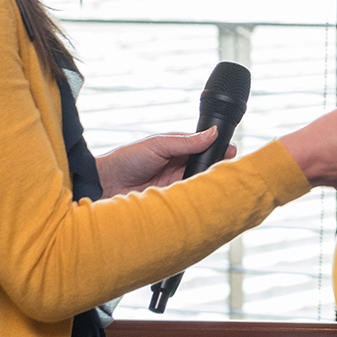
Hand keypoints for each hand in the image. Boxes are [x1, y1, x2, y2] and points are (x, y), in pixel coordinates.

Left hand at [96, 127, 236, 197]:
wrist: (104, 185)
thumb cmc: (126, 160)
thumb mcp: (158, 145)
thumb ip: (186, 142)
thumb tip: (212, 133)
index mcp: (177, 150)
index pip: (204, 149)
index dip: (219, 151)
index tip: (232, 152)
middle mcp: (178, 168)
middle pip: (205, 168)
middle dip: (217, 169)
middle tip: (229, 170)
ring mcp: (175, 186)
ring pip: (199, 186)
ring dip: (207, 185)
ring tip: (219, 186)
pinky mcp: (171, 203)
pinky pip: (189, 201)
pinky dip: (197, 200)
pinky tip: (204, 200)